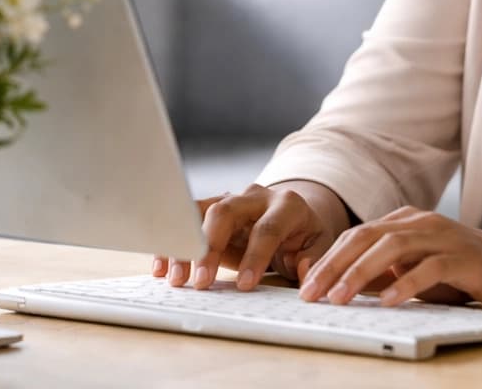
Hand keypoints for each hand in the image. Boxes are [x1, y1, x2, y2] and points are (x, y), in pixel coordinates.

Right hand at [151, 181, 350, 291]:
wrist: (291, 216)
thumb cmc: (305, 236)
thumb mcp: (321, 245)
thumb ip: (315, 258)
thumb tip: (306, 274)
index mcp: (287, 204)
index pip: (268, 228)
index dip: (256, 256)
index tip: (245, 286)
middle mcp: (255, 197)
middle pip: (226, 212)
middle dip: (210, 246)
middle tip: (201, 281)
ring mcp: (231, 199)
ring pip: (200, 213)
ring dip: (184, 244)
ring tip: (175, 278)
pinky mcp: (211, 209)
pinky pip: (186, 220)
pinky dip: (172, 241)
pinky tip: (161, 266)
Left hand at [298, 207, 481, 310]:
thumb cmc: (465, 271)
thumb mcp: (418, 270)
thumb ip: (386, 274)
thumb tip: (343, 290)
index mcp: (405, 221)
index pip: (356, 236)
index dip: (327, 261)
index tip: (305, 288)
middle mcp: (420, 222)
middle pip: (366, 237)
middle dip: (334, 266)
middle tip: (310, 294)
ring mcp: (443, 237)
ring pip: (392, 248)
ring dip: (360, 273)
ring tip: (339, 298)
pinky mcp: (464, 258)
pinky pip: (429, 268)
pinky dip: (405, 284)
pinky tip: (387, 301)